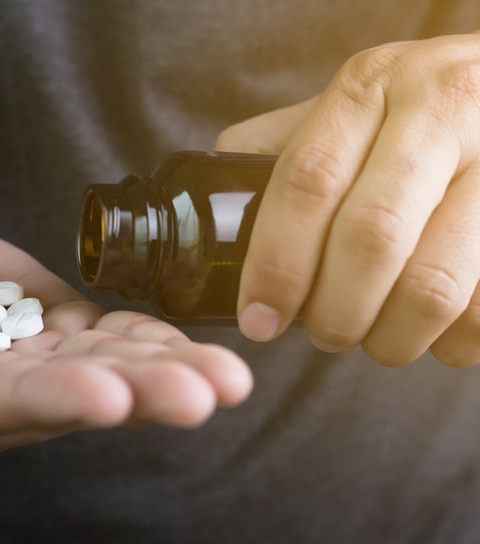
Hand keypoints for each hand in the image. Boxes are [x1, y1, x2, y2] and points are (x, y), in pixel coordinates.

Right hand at [0, 200, 251, 459]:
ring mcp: (23, 371)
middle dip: (131, 396)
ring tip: (229, 378)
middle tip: (201, 395)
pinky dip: (156, 343)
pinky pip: (111, 343)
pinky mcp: (53, 336)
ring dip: (164, 375)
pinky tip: (206, 346)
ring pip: (99, 375)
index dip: (43, 400)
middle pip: (59, 400)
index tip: (103, 392)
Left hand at [216, 31, 479, 366]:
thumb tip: (219, 208)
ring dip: (394, 336)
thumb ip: (288, 145)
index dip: (276, 263)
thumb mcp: (354, 103)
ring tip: (380, 339)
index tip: (259, 319)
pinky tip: (437, 332)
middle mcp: (440, 109)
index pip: (306, 182)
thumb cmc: (418, 111)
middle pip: (370, 238)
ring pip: (434, 284)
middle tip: (324, 335)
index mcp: (370, 87)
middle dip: (334, 311)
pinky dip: (455, 340)